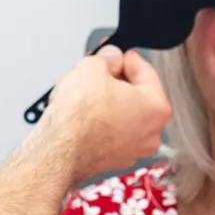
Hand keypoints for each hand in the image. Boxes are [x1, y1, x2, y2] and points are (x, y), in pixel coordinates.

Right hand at [32, 47, 172, 183]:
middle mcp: (151, 133)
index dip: (125, 58)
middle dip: (115, 81)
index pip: (145, 71)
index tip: (114, 55)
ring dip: (106, 102)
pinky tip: (81, 116)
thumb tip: (110, 58)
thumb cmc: (79, 118)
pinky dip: (98, 122)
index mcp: (157, 108)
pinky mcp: (113, 159)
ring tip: (84, 94)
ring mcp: (133, 149)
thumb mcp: (92, 68)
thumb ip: (107, 57)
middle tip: (96, 73)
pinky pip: (109, 132)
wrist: (58, 151)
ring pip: (121, 114)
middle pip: (135, 95)